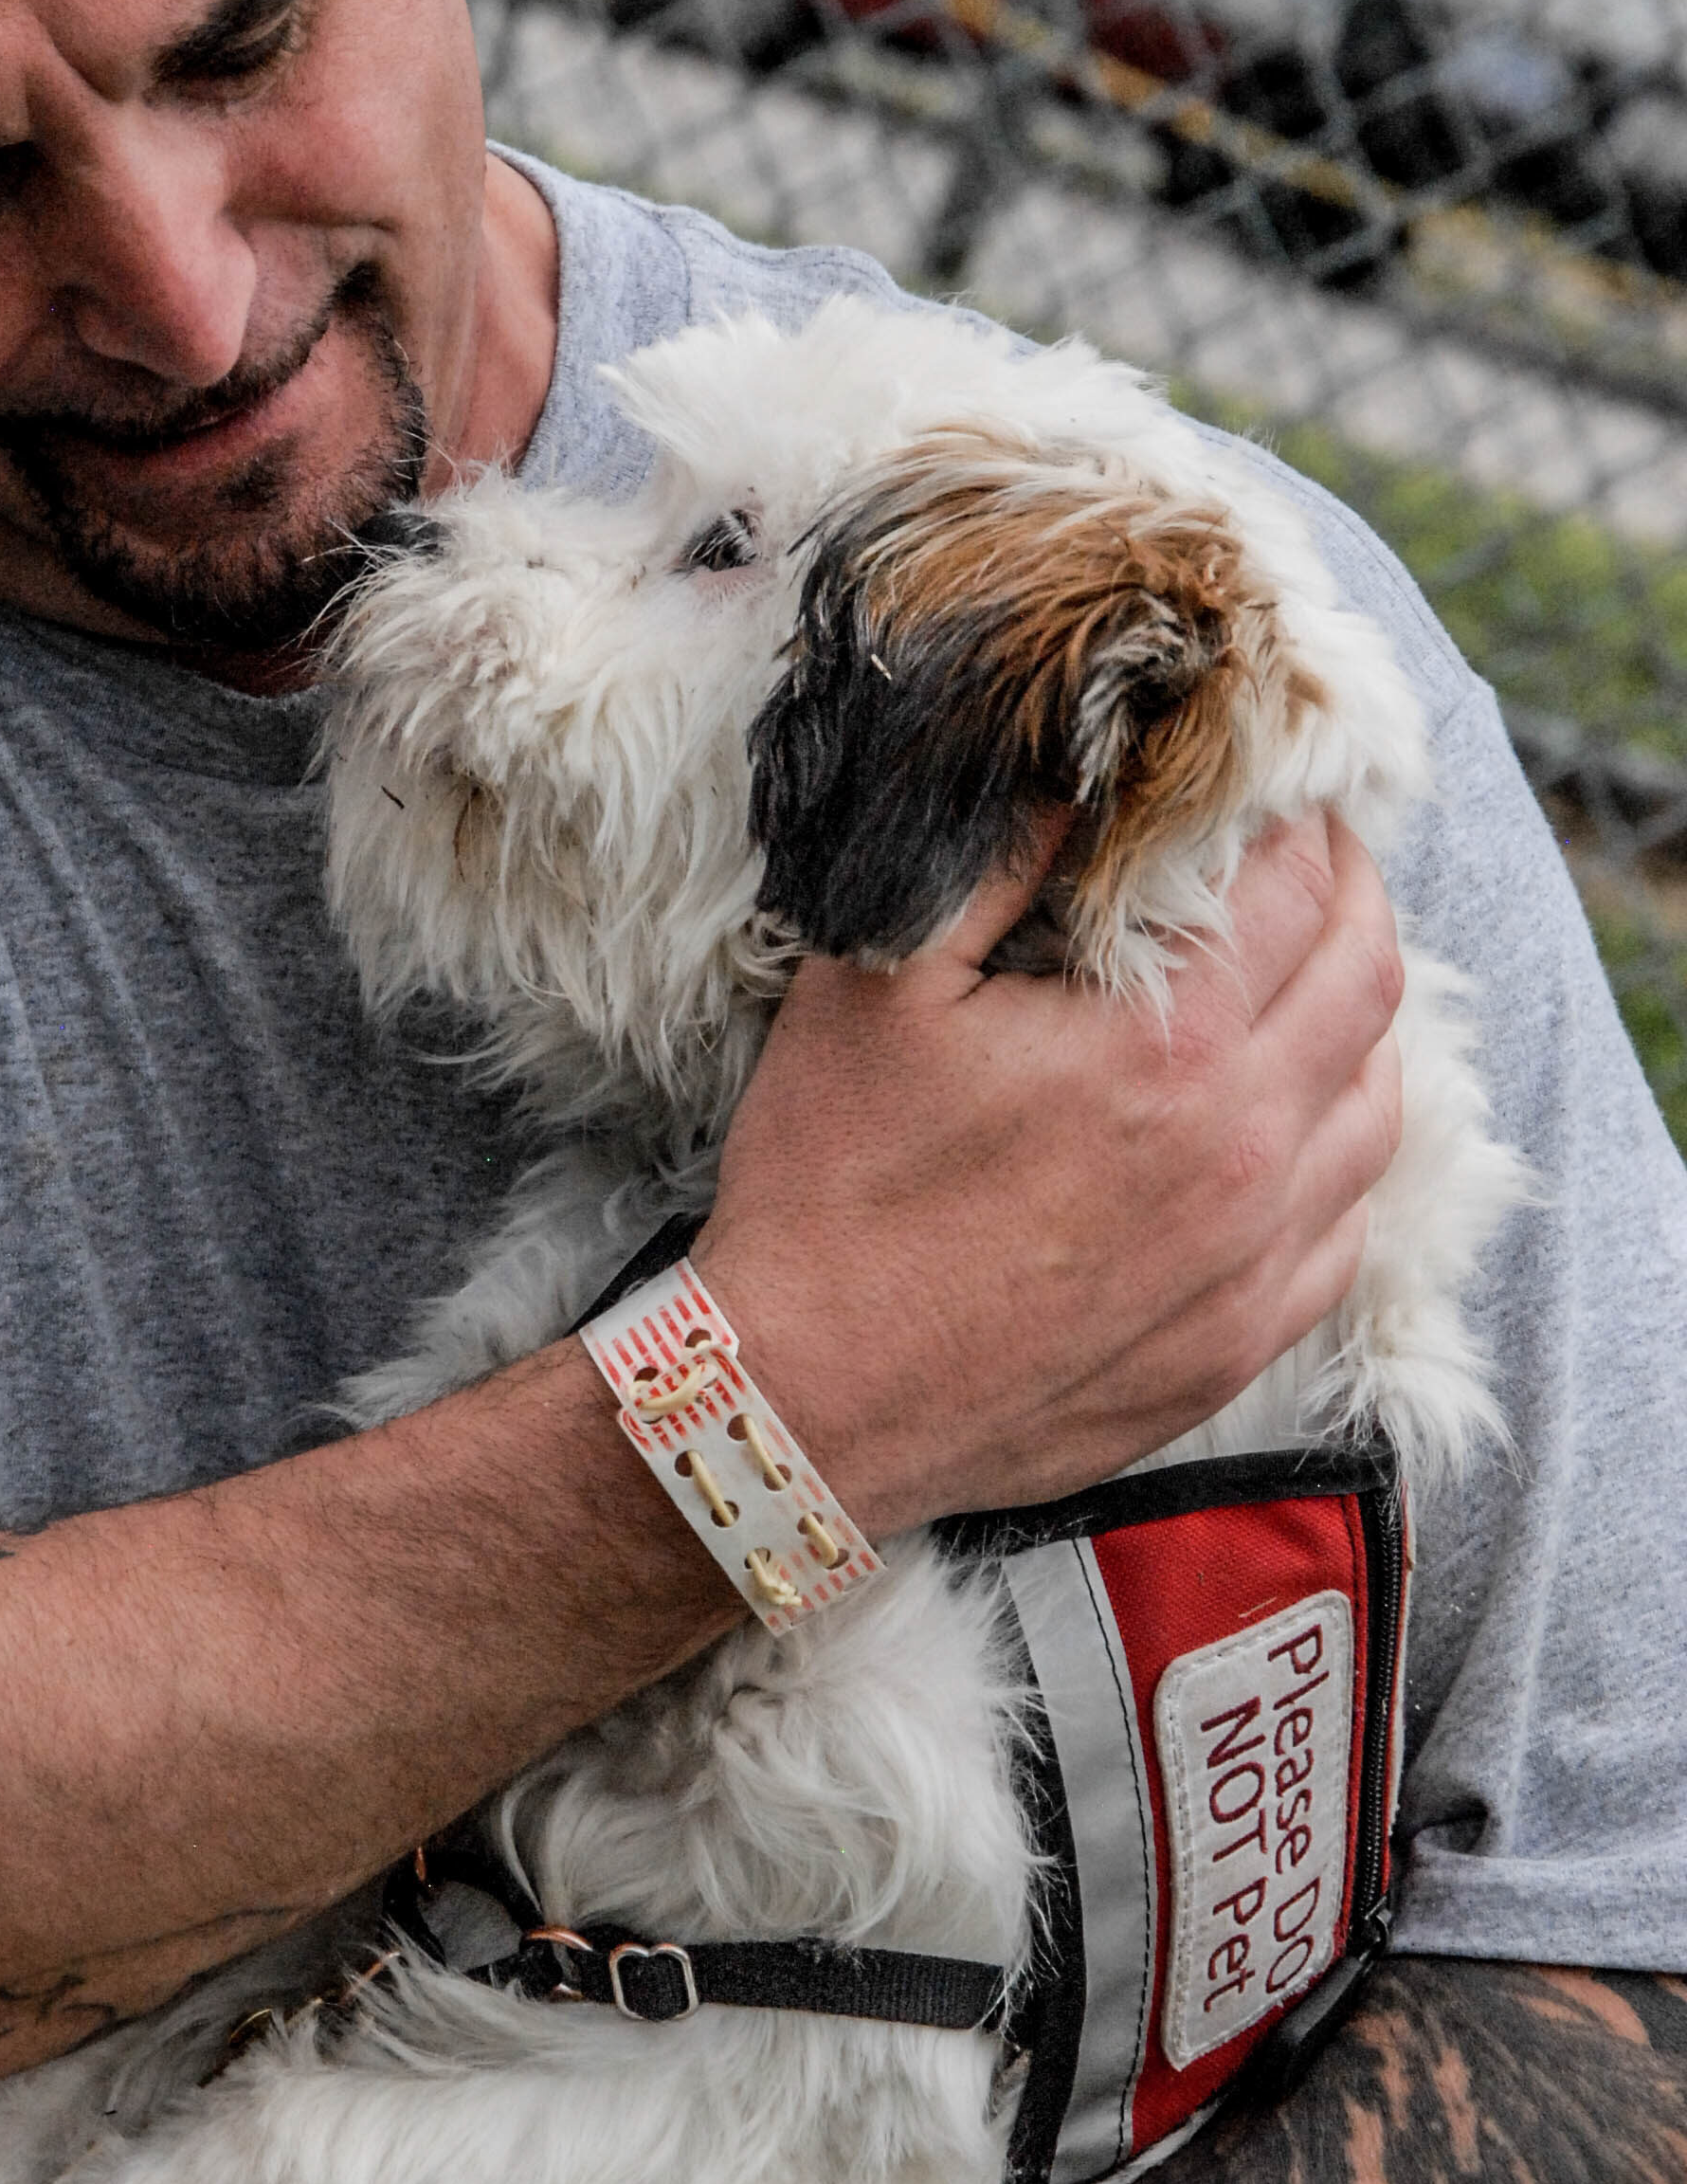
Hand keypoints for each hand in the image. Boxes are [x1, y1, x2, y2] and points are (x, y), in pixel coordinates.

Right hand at [698, 809, 1404, 1535]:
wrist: (803, 1400)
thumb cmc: (827, 1190)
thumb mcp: (875, 990)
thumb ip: (992, 866)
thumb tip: (1077, 783)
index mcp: (1161, 1050)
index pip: (1293, 889)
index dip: (1295, 820)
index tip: (1270, 788)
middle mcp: (1239, 1153)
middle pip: (1366, 982)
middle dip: (1352, 893)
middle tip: (1316, 853)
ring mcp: (1250, 1261)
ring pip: (1378, 1107)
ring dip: (1360, 1021)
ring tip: (1310, 979)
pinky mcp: (1235, 1344)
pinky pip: (1345, 1229)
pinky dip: (1338, 1153)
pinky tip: (1289, 1129)